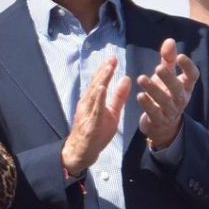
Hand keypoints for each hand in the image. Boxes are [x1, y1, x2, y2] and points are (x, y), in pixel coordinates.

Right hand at [62, 57, 130, 174]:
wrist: (82, 151)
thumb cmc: (96, 132)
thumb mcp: (112, 113)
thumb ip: (119, 97)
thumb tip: (126, 79)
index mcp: (93, 100)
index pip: (100, 82)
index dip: (106, 70)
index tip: (113, 58)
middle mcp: (87, 103)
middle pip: (96, 84)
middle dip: (104, 71)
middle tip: (112, 58)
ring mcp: (87, 112)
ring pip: (94, 94)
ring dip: (101, 80)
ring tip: (108, 69)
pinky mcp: (91, 122)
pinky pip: (95, 109)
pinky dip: (98, 98)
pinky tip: (102, 89)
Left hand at [137, 38, 198, 148]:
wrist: (163, 125)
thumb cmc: (165, 94)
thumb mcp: (167, 77)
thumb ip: (168, 60)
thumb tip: (170, 40)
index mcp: (185, 87)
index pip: (193, 77)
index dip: (188, 67)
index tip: (180, 56)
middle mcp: (180, 99)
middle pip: (177, 89)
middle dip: (168, 78)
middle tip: (158, 68)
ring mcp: (170, 111)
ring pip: (164, 101)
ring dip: (153, 89)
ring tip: (141, 78)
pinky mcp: (159, 120)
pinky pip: (154, 113)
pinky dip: (147, 105)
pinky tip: (139, 95)